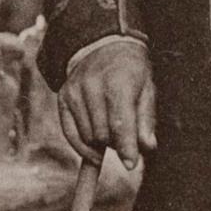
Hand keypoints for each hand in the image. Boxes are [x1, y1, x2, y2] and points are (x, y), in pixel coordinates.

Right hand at [58, 36, 155, 170]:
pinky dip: (82, 146)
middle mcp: (91, 86)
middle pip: (102, 134)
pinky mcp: (63, 98)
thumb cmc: (131, 71)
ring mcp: (74, 92)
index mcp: (117, 82)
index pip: (120, 123)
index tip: (131, 165)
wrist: (103, 45)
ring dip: (101, 143)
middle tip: (124, 137)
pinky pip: (70, 133)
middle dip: (116, 143)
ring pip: (87, 137)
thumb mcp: (147, 89)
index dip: (126, 148)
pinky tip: (94, 148)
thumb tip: (147, 147)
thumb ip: (147, 119)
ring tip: (111, 130)